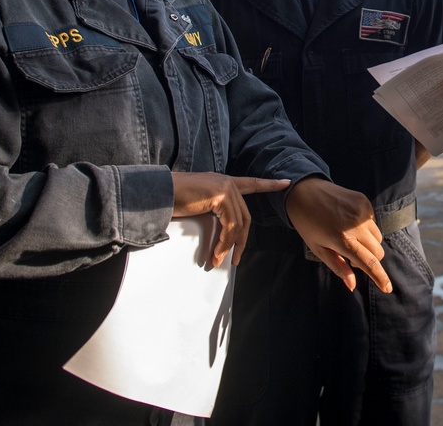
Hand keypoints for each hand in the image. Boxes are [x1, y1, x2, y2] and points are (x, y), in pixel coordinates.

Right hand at [171, 172, 289, 267]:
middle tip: (237, 259)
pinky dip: (224, 243)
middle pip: (244, 217)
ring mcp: (225, 187)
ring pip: (237, 224)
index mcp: (224, 182)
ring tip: (218, 260)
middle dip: (242, 241)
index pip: (251, 183)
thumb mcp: (200, 205)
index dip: (269, 184)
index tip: (285, 182)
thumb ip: (214, 212)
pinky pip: (229, 226)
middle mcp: (227, 182)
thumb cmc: (174, 200)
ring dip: (229, 246)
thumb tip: (223, 234)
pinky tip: (215, 254)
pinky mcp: (220, 196)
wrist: (157, 192)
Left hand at [285, 177, 391, 293]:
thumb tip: (352, 285)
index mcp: (343, 240)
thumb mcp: (318, 248)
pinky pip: (373, 222)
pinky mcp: (364, 201)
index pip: (369, 262)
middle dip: (370, 258)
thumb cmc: (308, 224)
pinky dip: (366, 228)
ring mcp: (362, 211)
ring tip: (349, 237)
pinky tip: (349, 222)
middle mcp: (356, 225)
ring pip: (378, 237)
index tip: (388, 288)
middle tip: (350, 255)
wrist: (305, 191)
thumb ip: (337, 266)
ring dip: (369, 243)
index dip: (379, 277)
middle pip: (378, 251)